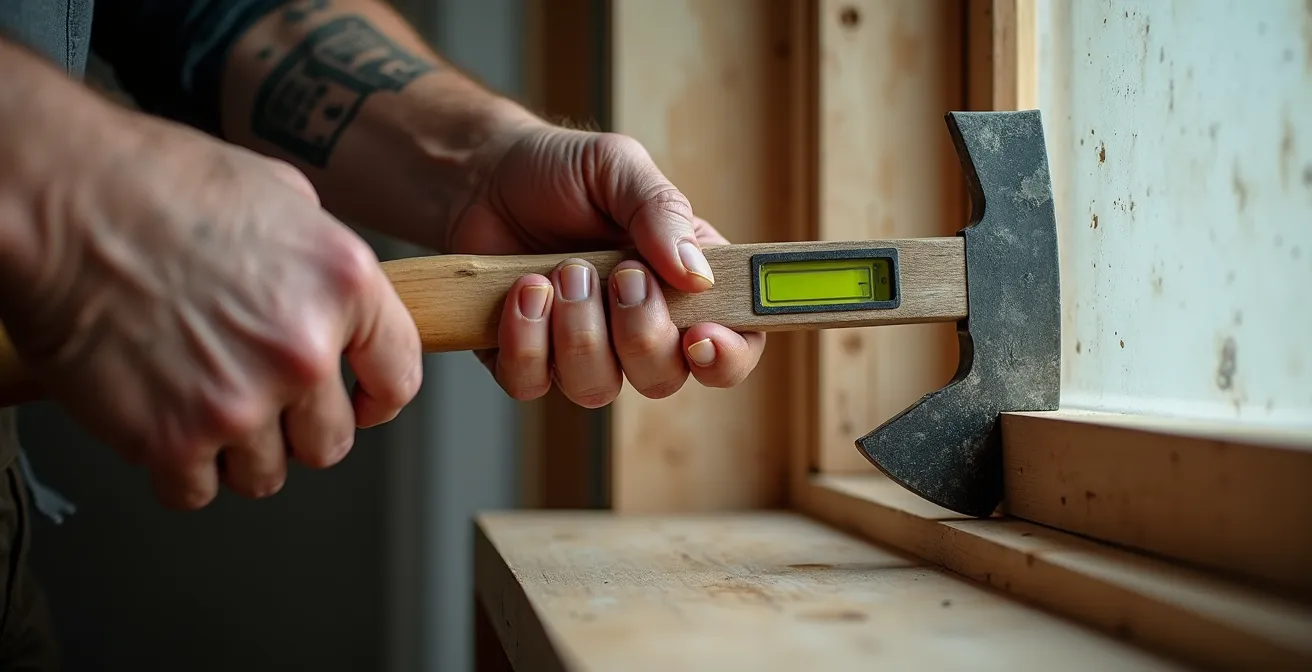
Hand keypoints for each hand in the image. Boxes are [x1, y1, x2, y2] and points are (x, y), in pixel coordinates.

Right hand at [0, 109, 420, 508]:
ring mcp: (240, 401)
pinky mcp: (171, 438)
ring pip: (265, 475)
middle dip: (298, 428)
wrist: (57, 200)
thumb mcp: (279, 194)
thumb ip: (321, 260)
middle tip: (259, 397)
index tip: (359, 403)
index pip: (399, 377)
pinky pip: (196, 491)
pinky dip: (178, 468)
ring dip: (237, 451)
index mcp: (344, 286)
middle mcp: (303, 351)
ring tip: (200, 399)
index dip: (378, 398)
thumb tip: (332, 298)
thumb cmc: (154, 183)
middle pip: (330, 442)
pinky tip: (161, 419)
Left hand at [445, 122, 765, 406]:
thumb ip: (662, 212)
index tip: (701, 336)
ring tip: (559, 274)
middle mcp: (638, 328)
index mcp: (684, 285)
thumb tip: (698, 277)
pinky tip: (521, 289)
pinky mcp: (527, 359)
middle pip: (664, 379)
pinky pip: (532, 383)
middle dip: (640, 332)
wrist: (482, 176)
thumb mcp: (619, 167)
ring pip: (597, 389)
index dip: (727, 356)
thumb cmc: (560, 171)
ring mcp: (582, 351)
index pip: (733, 344)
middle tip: (618, 274)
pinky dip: (526, 339)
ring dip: (579, 333)